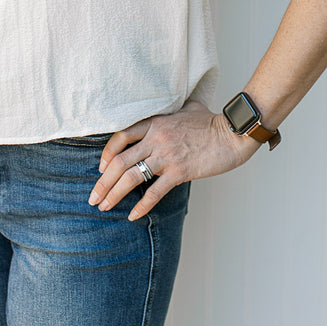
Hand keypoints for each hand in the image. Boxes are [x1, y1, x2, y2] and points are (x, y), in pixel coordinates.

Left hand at [88, 101, 258, 220]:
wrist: (233, 133)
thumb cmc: (212, 121)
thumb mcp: (187, 109)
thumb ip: (172, 112)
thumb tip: (171, 113)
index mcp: (155, 122)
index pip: (120, 137)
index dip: (106, 154)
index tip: (101, 168)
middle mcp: (156, 139)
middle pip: (119, 161)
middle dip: (102, 182)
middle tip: (93, 198)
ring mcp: (166, 156)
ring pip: (131, 177)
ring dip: (114, 194)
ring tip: (104, 207)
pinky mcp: (179, 172)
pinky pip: (154, 192)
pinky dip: (141, 206)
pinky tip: (132, 216)